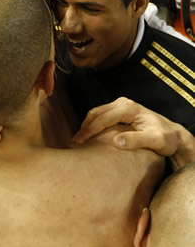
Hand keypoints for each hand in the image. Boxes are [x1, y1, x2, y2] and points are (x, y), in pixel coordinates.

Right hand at [72, 97, 194, 169]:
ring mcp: (119, 106)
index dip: (89, 131)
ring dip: (85, 127)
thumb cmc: (166, 138)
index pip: (102, 118)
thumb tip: (116, 142)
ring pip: (95, 114)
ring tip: (77, 141)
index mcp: (129, 108)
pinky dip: (90, 125)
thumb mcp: (155, 140)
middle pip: (95, 114)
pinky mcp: (118, 111)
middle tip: (74, 143)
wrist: (173, 135)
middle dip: (83, 128)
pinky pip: (99, 116)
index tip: (79, 143)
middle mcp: (122, 103)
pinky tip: (87, 137)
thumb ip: (136, 140)